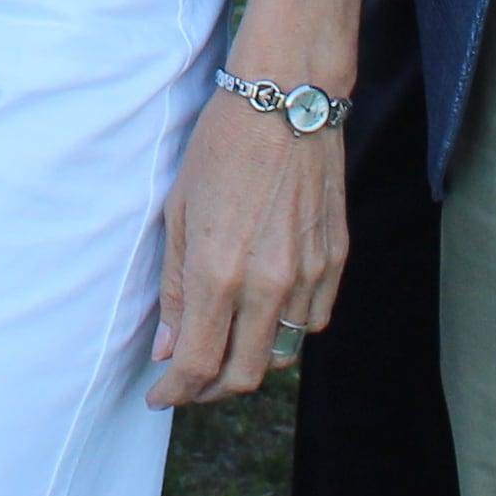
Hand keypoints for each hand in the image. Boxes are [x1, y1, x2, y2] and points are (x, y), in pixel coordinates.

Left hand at [154, 0, 355, 408]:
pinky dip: (287, 331)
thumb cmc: (222, 144)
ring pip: (283, 355)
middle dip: (210, 389)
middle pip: (243, 375)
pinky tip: (266, 313)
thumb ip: (175, 286)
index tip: (160, 396)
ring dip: (250, 361)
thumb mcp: (178, 211)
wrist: (289, 99)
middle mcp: (268, 285)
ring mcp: (308, 276)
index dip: (175, 392)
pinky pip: (313, 321)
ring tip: (225, 345)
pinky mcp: (336, 261)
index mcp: (218, 273)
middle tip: (188, 381)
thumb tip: (168, 346)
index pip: (197, 364)